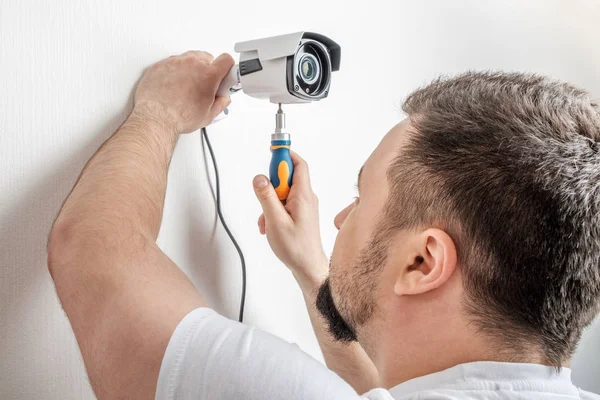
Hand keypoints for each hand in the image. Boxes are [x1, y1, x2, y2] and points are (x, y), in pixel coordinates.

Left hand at [133, 51, 233, 133]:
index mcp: (208, 75)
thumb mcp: (208, 115)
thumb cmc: (178, 116)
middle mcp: (192, 64)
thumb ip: (221, 103)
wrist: (155, 118)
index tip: (223, 75)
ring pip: (189, 58)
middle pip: (206, 58)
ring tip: (186, 87)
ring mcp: (175, 62)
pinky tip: (174, 86)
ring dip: (191, 69)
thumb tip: (223, 99)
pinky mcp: (161, 64)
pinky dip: (175, 71)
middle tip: (203, 85)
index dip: (227, 68)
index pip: (226, 60)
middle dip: (207, 70)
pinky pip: (172, 63)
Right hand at [253, 152, 328, 290]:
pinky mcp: (300, 213)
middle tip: (264, 199)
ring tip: (267, 220)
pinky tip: (269, 225)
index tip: (272, 150)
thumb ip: (266, 197)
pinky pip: (284, 203)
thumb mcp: (275, 221)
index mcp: (303, 195)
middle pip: (287, 177)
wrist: (307, 266)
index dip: (284, 155)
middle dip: (271, 186)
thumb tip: (259, 177)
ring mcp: (304, 205)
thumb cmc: (295, 247)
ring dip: (270, 202)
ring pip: (283, 192)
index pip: (298, 164)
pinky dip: (274, 211)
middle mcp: (306, 197)